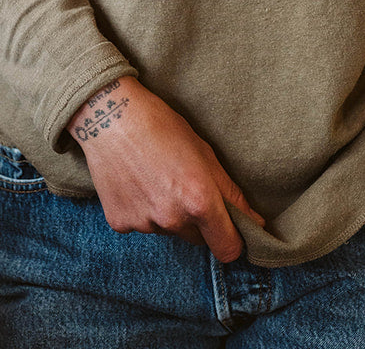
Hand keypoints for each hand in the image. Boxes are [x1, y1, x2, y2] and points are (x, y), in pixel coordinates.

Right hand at [66, 78, 266, 261]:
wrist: (110, 116)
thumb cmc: (162, 126)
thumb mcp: (204, 152)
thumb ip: (230, 193)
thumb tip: (254, 222)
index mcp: (199, 201)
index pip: (227, 249)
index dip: (234, 242)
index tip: (232, 230)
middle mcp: (172, 219)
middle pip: (198, 239)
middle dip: (199, 222)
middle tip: (185, 186)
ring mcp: (144, 224)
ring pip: (168, 231)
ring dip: (169, 214)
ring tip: (157, 177)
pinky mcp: (120, 223)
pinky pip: (142, 225)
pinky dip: (143, 210)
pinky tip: (136, 182)